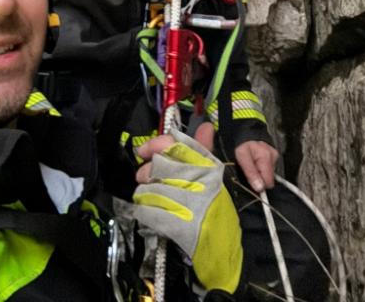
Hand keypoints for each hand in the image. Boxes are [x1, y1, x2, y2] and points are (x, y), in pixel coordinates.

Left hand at [132, 128, 241, 293]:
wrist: (219, 239)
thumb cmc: (216, 204)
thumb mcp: (214, 173)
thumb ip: (204, 149)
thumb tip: (206, 126)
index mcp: (203, 164)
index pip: (173, 145)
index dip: (155, 145)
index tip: (144, 151)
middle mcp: (192, 178)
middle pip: (155, 167)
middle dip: (147, 173)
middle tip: (149, 179)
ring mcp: (180, 200)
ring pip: (146, 188)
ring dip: (146, 193)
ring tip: (156, 198)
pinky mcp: (168, 221)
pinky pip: (144, 209)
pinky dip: (145, 210)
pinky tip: (155, 211)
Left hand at [235, 138, 280, 192]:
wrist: (248, 133)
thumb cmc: (243, 146)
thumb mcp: (242, 159)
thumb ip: (251, 173)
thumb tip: (260, 188)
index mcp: (267, 158)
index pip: (268, 181)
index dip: (260, 185)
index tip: (251, 183)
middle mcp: (274, 157)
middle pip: (269, 178)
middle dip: (260, 178)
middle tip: (250, 171)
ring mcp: (276, 156)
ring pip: (269, 174)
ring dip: (261, 173)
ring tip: (253, 165)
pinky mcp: (275, 156)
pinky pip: (270, 168)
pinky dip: (263, 169)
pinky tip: (257, 163)